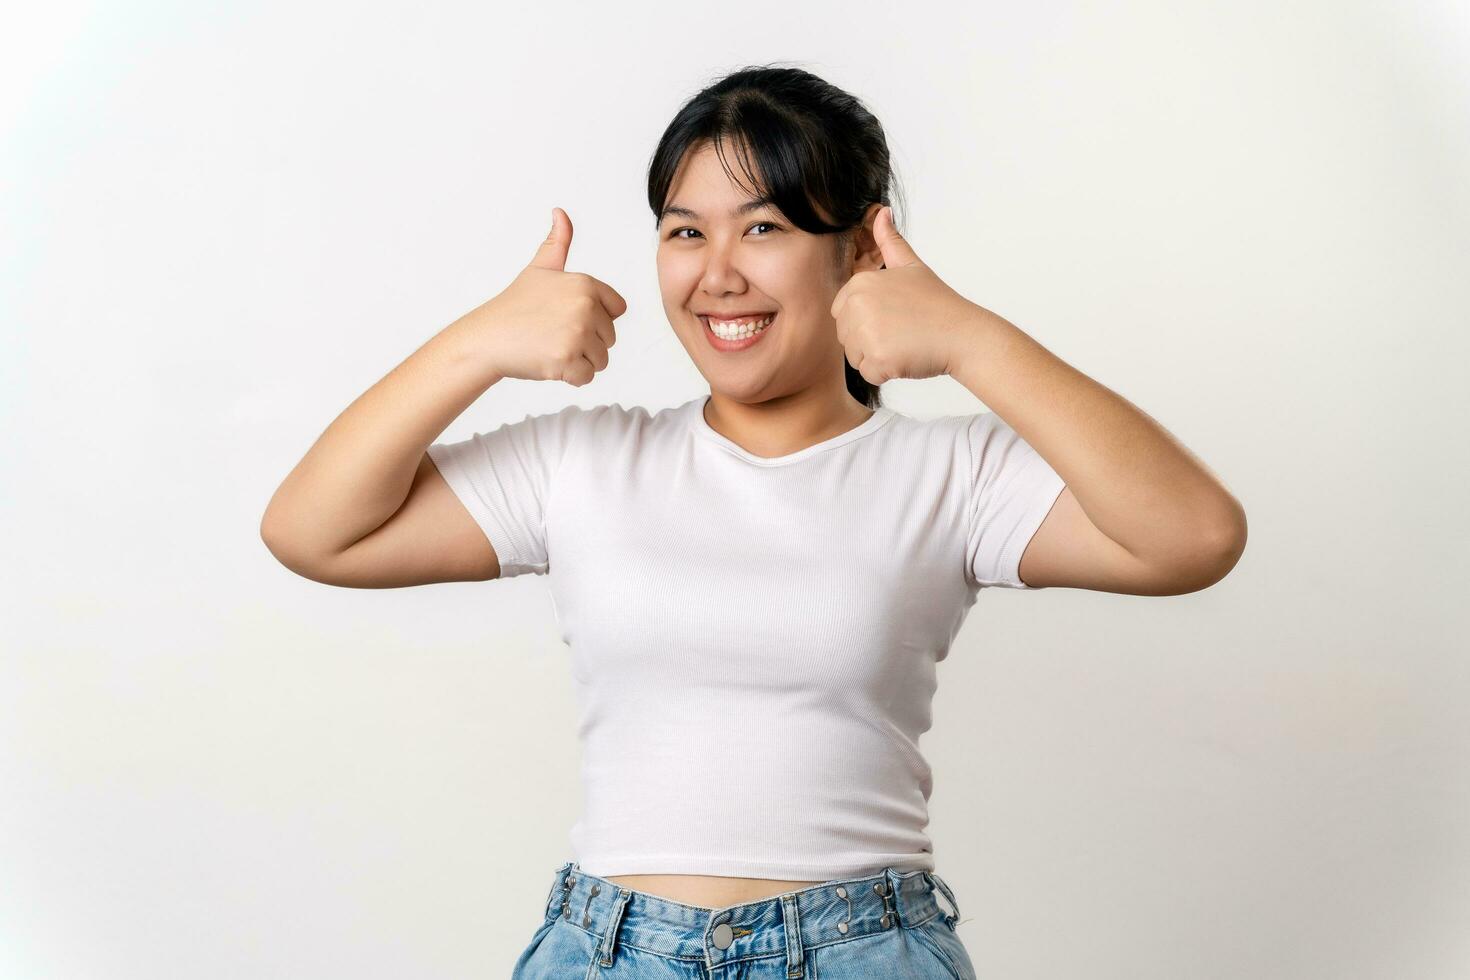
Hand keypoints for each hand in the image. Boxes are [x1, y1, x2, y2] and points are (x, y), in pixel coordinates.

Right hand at [452, 207, 626, 386]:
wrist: (487, 338)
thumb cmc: (514, 305)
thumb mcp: (540, 269)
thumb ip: (558, 242)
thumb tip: (560, 212)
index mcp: (586, 284)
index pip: (617, 310)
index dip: (595, 317)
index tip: (566, 315)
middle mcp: (585, 307)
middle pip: (610, 337)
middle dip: (587, 342)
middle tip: (553, 334)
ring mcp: (577, 335)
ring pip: (601, 359)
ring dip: (579, 360)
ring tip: (551, 347)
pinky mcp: (567, 361)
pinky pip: (587, 377)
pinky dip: (571, 377)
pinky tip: (548, 362)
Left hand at [829, 206, 984, 384]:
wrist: (963, 334)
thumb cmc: (938, 303)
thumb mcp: (911, 266)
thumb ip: (890, 241)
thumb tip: (881, 211)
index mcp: (859, 284)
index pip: (842, 313)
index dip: (867, 320)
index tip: (894, 317)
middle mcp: (857, 306)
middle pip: (846, 337)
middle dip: (869, 340)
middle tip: (902, 331)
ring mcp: (865, 334)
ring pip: (854, 356)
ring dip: (876, 357)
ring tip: (905, 343)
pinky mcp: (876, 360)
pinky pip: (868, 373)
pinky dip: (886, 372)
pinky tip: (906, 357)